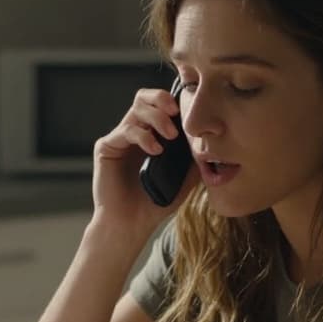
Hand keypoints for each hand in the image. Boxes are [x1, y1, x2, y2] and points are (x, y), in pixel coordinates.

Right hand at [91, 87, 200, 236]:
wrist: (131, 224)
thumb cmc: (156, 202)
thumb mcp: (185, 176)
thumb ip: (195, 155)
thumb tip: (216, 138)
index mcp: (151, 134)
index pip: (160, 104)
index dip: (174, 101)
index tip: (190, 113)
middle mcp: (134, 131)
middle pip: (145, 97)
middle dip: (163, 100)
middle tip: (177, 113)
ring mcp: (119, 138)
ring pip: (136, 108)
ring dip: (157, 117)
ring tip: (169, 136)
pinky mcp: (106, 147)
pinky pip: (125, 130)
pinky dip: (143, 136)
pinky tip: (155, 150)